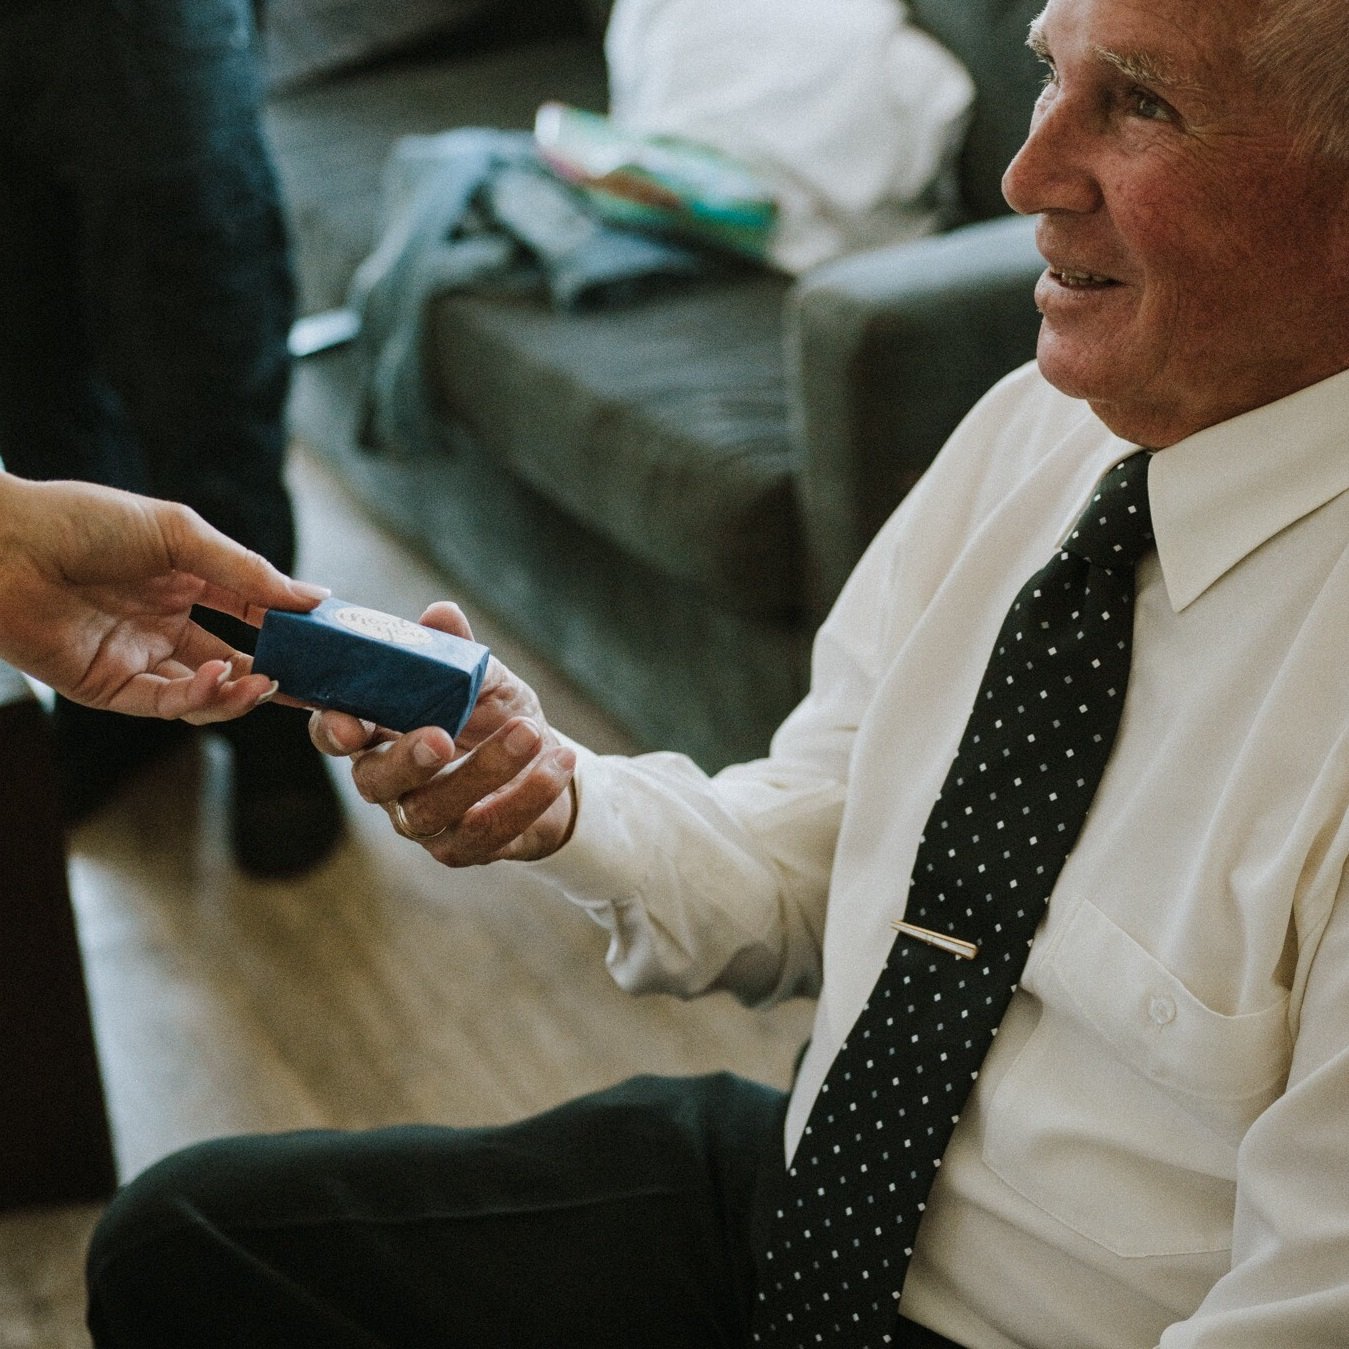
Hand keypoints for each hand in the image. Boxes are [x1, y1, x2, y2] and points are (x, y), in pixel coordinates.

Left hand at [0, 473, 328, 722]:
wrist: (2, 546)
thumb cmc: (83, 523)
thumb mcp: (181, 535)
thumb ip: (247, 571)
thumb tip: (312, 597)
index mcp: (182, 580)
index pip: (250, 611)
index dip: (287, 625)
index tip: (326, 635)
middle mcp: (163, 623)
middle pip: (235, 661)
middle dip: (276, 674)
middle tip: (314, 683)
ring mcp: (138, 658)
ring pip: (206, 693)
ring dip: (242, 691)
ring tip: (267, 681)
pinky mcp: (109, 689)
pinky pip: (168, 703)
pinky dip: (202, 696)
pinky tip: (221, 675)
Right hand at [310, 602, 576, 864]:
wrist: (547, 765)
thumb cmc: (499, 715)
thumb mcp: (484, 678)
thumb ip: (457, 652)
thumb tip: (441, 615)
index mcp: (380, 732)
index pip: (336, 732)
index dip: (334, 729)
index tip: (351, 726)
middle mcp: (390, 782)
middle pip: (374, 781)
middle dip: (405, 760)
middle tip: (440, 738)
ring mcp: (423, 821)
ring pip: (434, 809)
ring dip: (484, 770)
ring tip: (530, 732)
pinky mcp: (463, 848)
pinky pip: (488, 831)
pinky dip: (528, 795)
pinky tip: (557, 761)